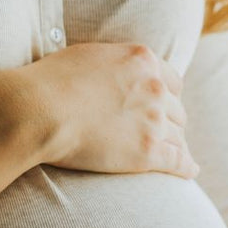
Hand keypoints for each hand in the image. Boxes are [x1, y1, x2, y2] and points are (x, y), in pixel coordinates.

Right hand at [20, 41, 200, 180]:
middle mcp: (155, 88)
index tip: (162, 106)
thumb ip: (112, 63)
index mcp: (142, 60)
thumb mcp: (88, 56)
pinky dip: (185, 167)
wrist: (38, 110)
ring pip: (178, 136)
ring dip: (176, 145)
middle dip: (170, 121)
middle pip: (176, 109)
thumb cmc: (50, 82)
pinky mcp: (147, 152)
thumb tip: (112, 72)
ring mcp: (153, 121)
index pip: (171, 80)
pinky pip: (177, 161)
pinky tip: (189, 171)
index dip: (167, 96)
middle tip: (161, 133)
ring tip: (176, 155)